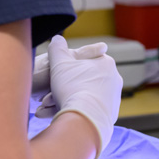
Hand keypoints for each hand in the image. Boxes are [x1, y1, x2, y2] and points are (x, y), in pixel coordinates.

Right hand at [46, 35, 122, 158]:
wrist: (85, 119)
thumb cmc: (72, 87)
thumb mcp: (59, 63)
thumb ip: (57, 48)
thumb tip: (57, 39)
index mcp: (106, 63)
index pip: (85, 58)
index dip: (66, 66)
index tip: (55, 73)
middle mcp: (114, 79)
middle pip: (81, 80)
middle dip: (61, 87)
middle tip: (44, 97)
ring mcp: (114, 97)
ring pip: (82, 95)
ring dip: (62, 100)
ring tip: (45, 108)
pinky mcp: (110, 114)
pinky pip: (88, 109)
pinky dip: (73, 111)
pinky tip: (57, 115)